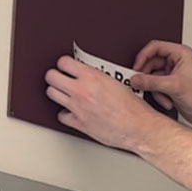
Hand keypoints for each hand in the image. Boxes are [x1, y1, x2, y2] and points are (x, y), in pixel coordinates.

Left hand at [45, 57, 159, 153]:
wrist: (139, 128)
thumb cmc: (134, 108)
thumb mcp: (117, 82)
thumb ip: (99, 78)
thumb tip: (90, 76)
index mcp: (93, 76)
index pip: (64, 62)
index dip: (63, 64)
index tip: (65, 66)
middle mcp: (82, 90)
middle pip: (51, 77)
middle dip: (54, 76)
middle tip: (59, 78)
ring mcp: (78, 107)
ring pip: (52, 94)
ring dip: (56, 92)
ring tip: (62, 93)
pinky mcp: (79, 123)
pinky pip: (61, 115)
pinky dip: (65, 113)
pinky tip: (71, 111)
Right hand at [130, 41, 191, 127]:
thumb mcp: (174, 86)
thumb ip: (152, 82)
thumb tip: (136, 79)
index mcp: (181, 53)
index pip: (155, 47)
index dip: (143, 56)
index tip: (136, 68)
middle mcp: (177, 61)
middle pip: (151, 63)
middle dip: (148, 77)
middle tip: (142, 84)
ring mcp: (173, 74)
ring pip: (152, 76)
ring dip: (154, 89)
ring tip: (162, 96)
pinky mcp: (171, 85)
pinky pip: (156, 86)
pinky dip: (159, 95)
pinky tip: (167, 101)